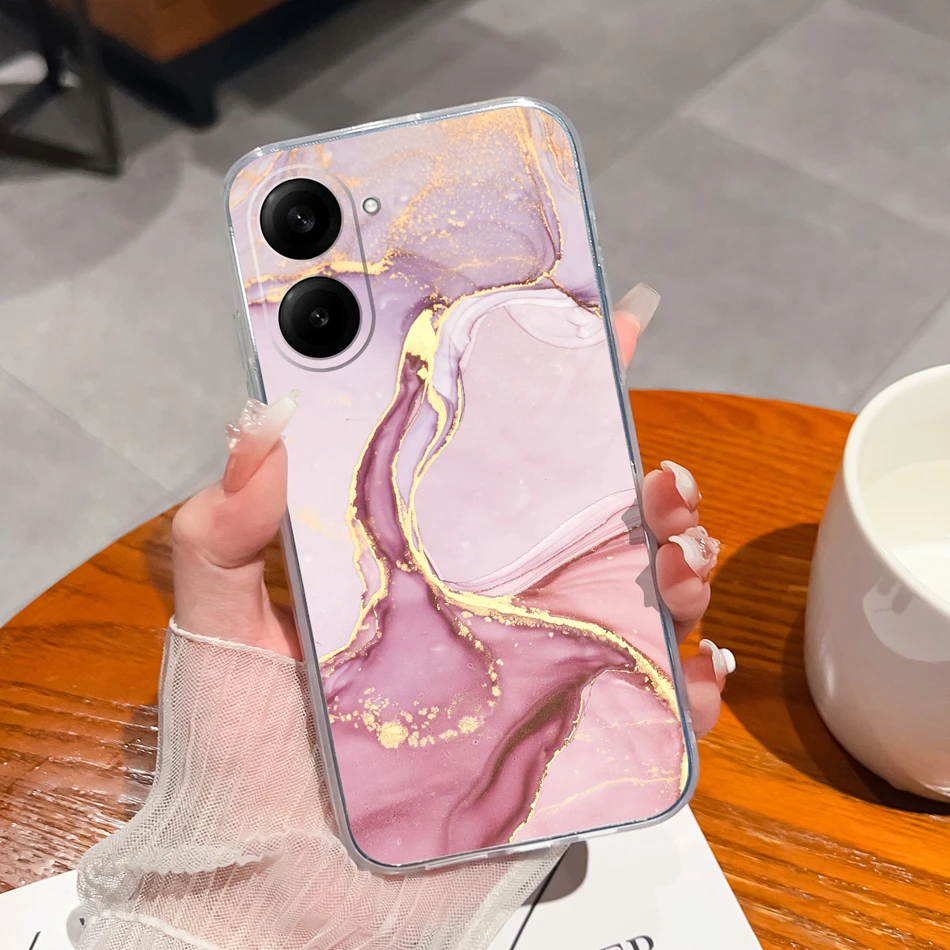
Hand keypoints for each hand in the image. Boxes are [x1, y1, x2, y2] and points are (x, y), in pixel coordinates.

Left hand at [173, 284, 731, 738]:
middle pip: (592, 522)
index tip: (604, 331)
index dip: (553, 394)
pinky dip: (694, 683)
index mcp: (424, 559)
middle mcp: (489, 603)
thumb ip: (223, 531)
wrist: (277, 898)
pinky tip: (696, 668)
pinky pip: (654, 705)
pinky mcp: (565, 746)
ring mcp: (534, 671)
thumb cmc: (245, 765)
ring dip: (682, 565)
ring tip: (679, 563)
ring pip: (639, 596)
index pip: (497, 460)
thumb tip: (260, 422)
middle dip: (646, 485)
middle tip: (658, 479)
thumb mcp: (220, 632)